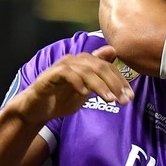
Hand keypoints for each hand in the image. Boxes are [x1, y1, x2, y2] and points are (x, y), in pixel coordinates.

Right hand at [13, 46, 133, 124]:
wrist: (36, 109)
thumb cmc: (61, 97)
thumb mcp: (87, 90)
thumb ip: (100, 78)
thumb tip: (115, 55)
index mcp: (85, 63)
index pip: (108, 67)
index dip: (121, 81)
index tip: (130, 96)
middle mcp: (75, 61)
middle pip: (100, 67)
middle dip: (115, 84)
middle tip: (124, 100)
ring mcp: (62, 67)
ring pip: (86, 71)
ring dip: (100, 85)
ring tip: (110, 100)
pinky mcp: (50, 76)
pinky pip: (66, 74)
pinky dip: (77, 82)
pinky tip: (85, 94)